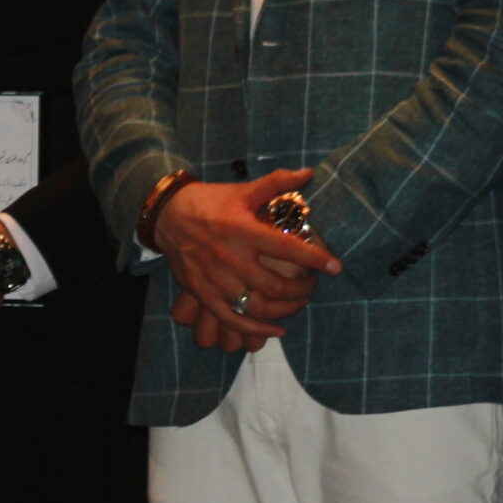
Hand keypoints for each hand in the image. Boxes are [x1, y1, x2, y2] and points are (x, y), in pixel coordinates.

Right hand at [155, 169, 340, 343]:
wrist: (167, 215)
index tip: (335, 267)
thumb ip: (277, 183)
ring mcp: (215, 279)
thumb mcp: (243, 191)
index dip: (314, 259)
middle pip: (276, 285)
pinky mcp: (202, 293)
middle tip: (313, 286)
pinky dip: (256, 329)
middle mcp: (230, 257)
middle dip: (302, 290)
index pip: (286, 248)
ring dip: (284, 311)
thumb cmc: (210, 202)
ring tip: (298, 304)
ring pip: (257, 306)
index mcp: (242, 230)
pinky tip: (276, 330)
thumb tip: (308, 173)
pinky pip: (232, 319)